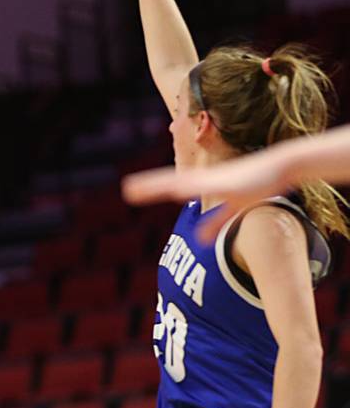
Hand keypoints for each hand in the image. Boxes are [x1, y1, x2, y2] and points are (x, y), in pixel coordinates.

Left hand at [121, 154, 290, 241]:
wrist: (281, 167)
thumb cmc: (257, 185)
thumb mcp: (233, 209)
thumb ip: (214, 224)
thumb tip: (199, 240)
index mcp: (203, 183)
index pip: (171, 185)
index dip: (151, 187)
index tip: (130, 189)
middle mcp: (205, 179)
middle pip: (171, 183)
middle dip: (150, 186)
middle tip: (127, 189)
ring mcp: (216, 181)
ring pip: (184, 183)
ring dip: (163, 185)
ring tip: (141, 187)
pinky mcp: (231, 186)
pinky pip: (208, 188)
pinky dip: (193, 188)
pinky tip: (177, 190)